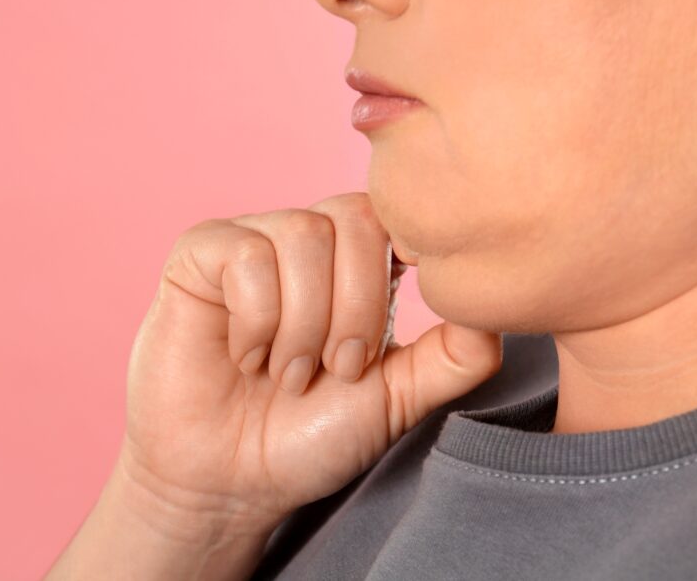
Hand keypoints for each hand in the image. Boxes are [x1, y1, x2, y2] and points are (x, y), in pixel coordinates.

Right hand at [119, 191, 502, 531]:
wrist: (229, 481)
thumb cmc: (308, 437)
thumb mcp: (398, 399)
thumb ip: (453, 356)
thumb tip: (498, 308)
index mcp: (352, 264)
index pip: (392, 216)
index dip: (401, 260)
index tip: (392, 321)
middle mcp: (303, 242)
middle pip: (353, 219)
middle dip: (355, 310)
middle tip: (336, 370)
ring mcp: (249, 242)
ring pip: (301, 235)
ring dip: (303, 323)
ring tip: (289, 373)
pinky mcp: (198, 256)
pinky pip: (245, 255)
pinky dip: (257, 320)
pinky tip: (245, 357)